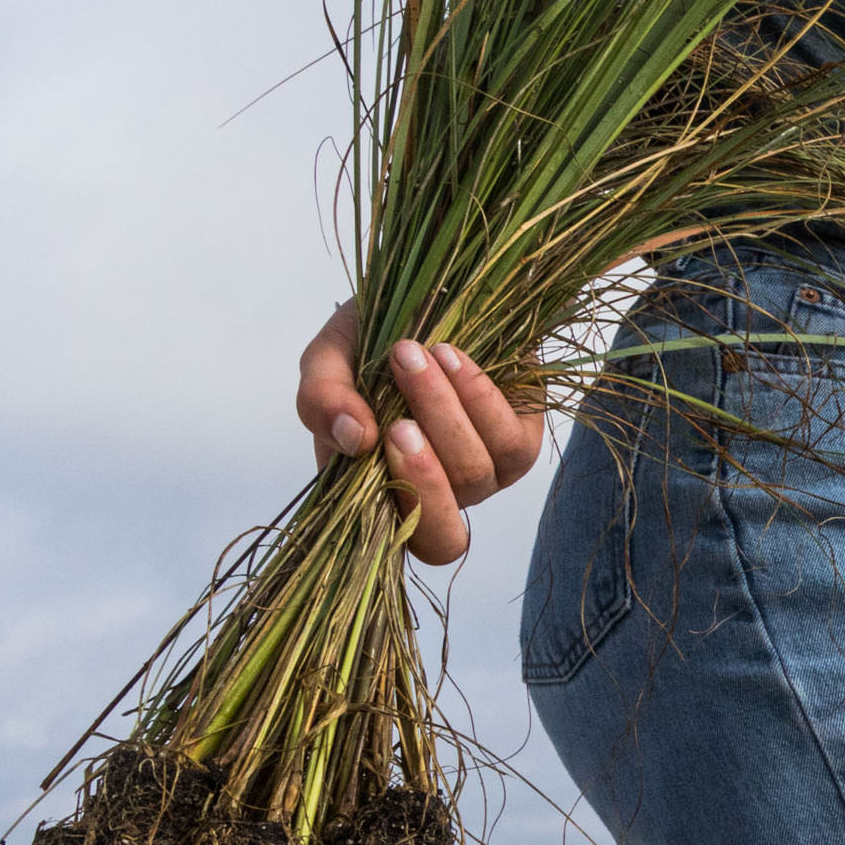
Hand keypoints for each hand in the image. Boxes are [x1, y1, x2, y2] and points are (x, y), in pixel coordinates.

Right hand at [298, 300, 545, 566]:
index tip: (375, 442)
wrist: (438, 299)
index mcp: (386, 495)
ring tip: (411, 354)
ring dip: (441, 415)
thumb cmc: (373, 342)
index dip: (391, 514)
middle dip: (421, 479)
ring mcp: (486, 475)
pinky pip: (509, 441)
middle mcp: (442, 497)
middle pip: (445, 538)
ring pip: (474, 475)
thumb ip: (321, 399)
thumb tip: (353, 437)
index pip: (398, 546)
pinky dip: (476, 396)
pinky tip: (449, 355)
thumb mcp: (329, 361)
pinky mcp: (523, 440)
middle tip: (397, 421)